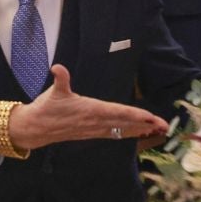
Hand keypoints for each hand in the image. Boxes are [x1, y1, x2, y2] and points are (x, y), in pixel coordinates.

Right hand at [6, 66, 168, 149]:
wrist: (36, 129)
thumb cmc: (46, 108)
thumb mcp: (54, 92)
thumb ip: (60, 78)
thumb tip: (58, 68)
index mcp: (90, 110)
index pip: (117, 112)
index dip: (135, 114)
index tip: (150, 117)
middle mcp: (95, 121)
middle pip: (125, 123)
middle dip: (145, 124)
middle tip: (164, 125)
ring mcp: (94, 129)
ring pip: (122, 130)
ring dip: (140, 130)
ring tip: (157, 130)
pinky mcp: (91, 133)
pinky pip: (114, 134)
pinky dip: (128, 133)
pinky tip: (138, 133)